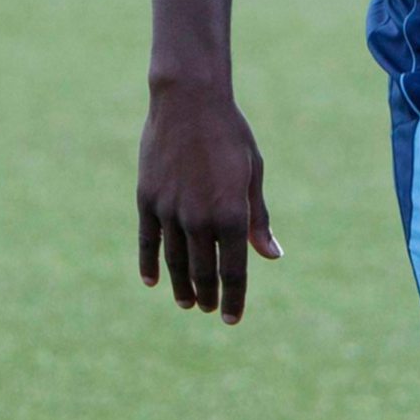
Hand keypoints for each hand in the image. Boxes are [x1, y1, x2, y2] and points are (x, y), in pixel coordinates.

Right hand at [137, 86, 280, 324]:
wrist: (189, 100)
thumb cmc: (229, 133)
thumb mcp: (252, 172)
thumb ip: (258, 218)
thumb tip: (272, 255)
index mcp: (232, 211)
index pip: (234, 270)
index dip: (234, 297)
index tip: (232, 318)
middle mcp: (200, 218)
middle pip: (203, 271)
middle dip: (208, 295)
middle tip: (210, 309)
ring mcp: (170, 211)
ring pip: (176, 262)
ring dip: (181, 286)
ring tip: (187, 302)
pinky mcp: (147, 200)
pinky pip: (148, 242)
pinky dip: (150, 265)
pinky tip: (154, 281)